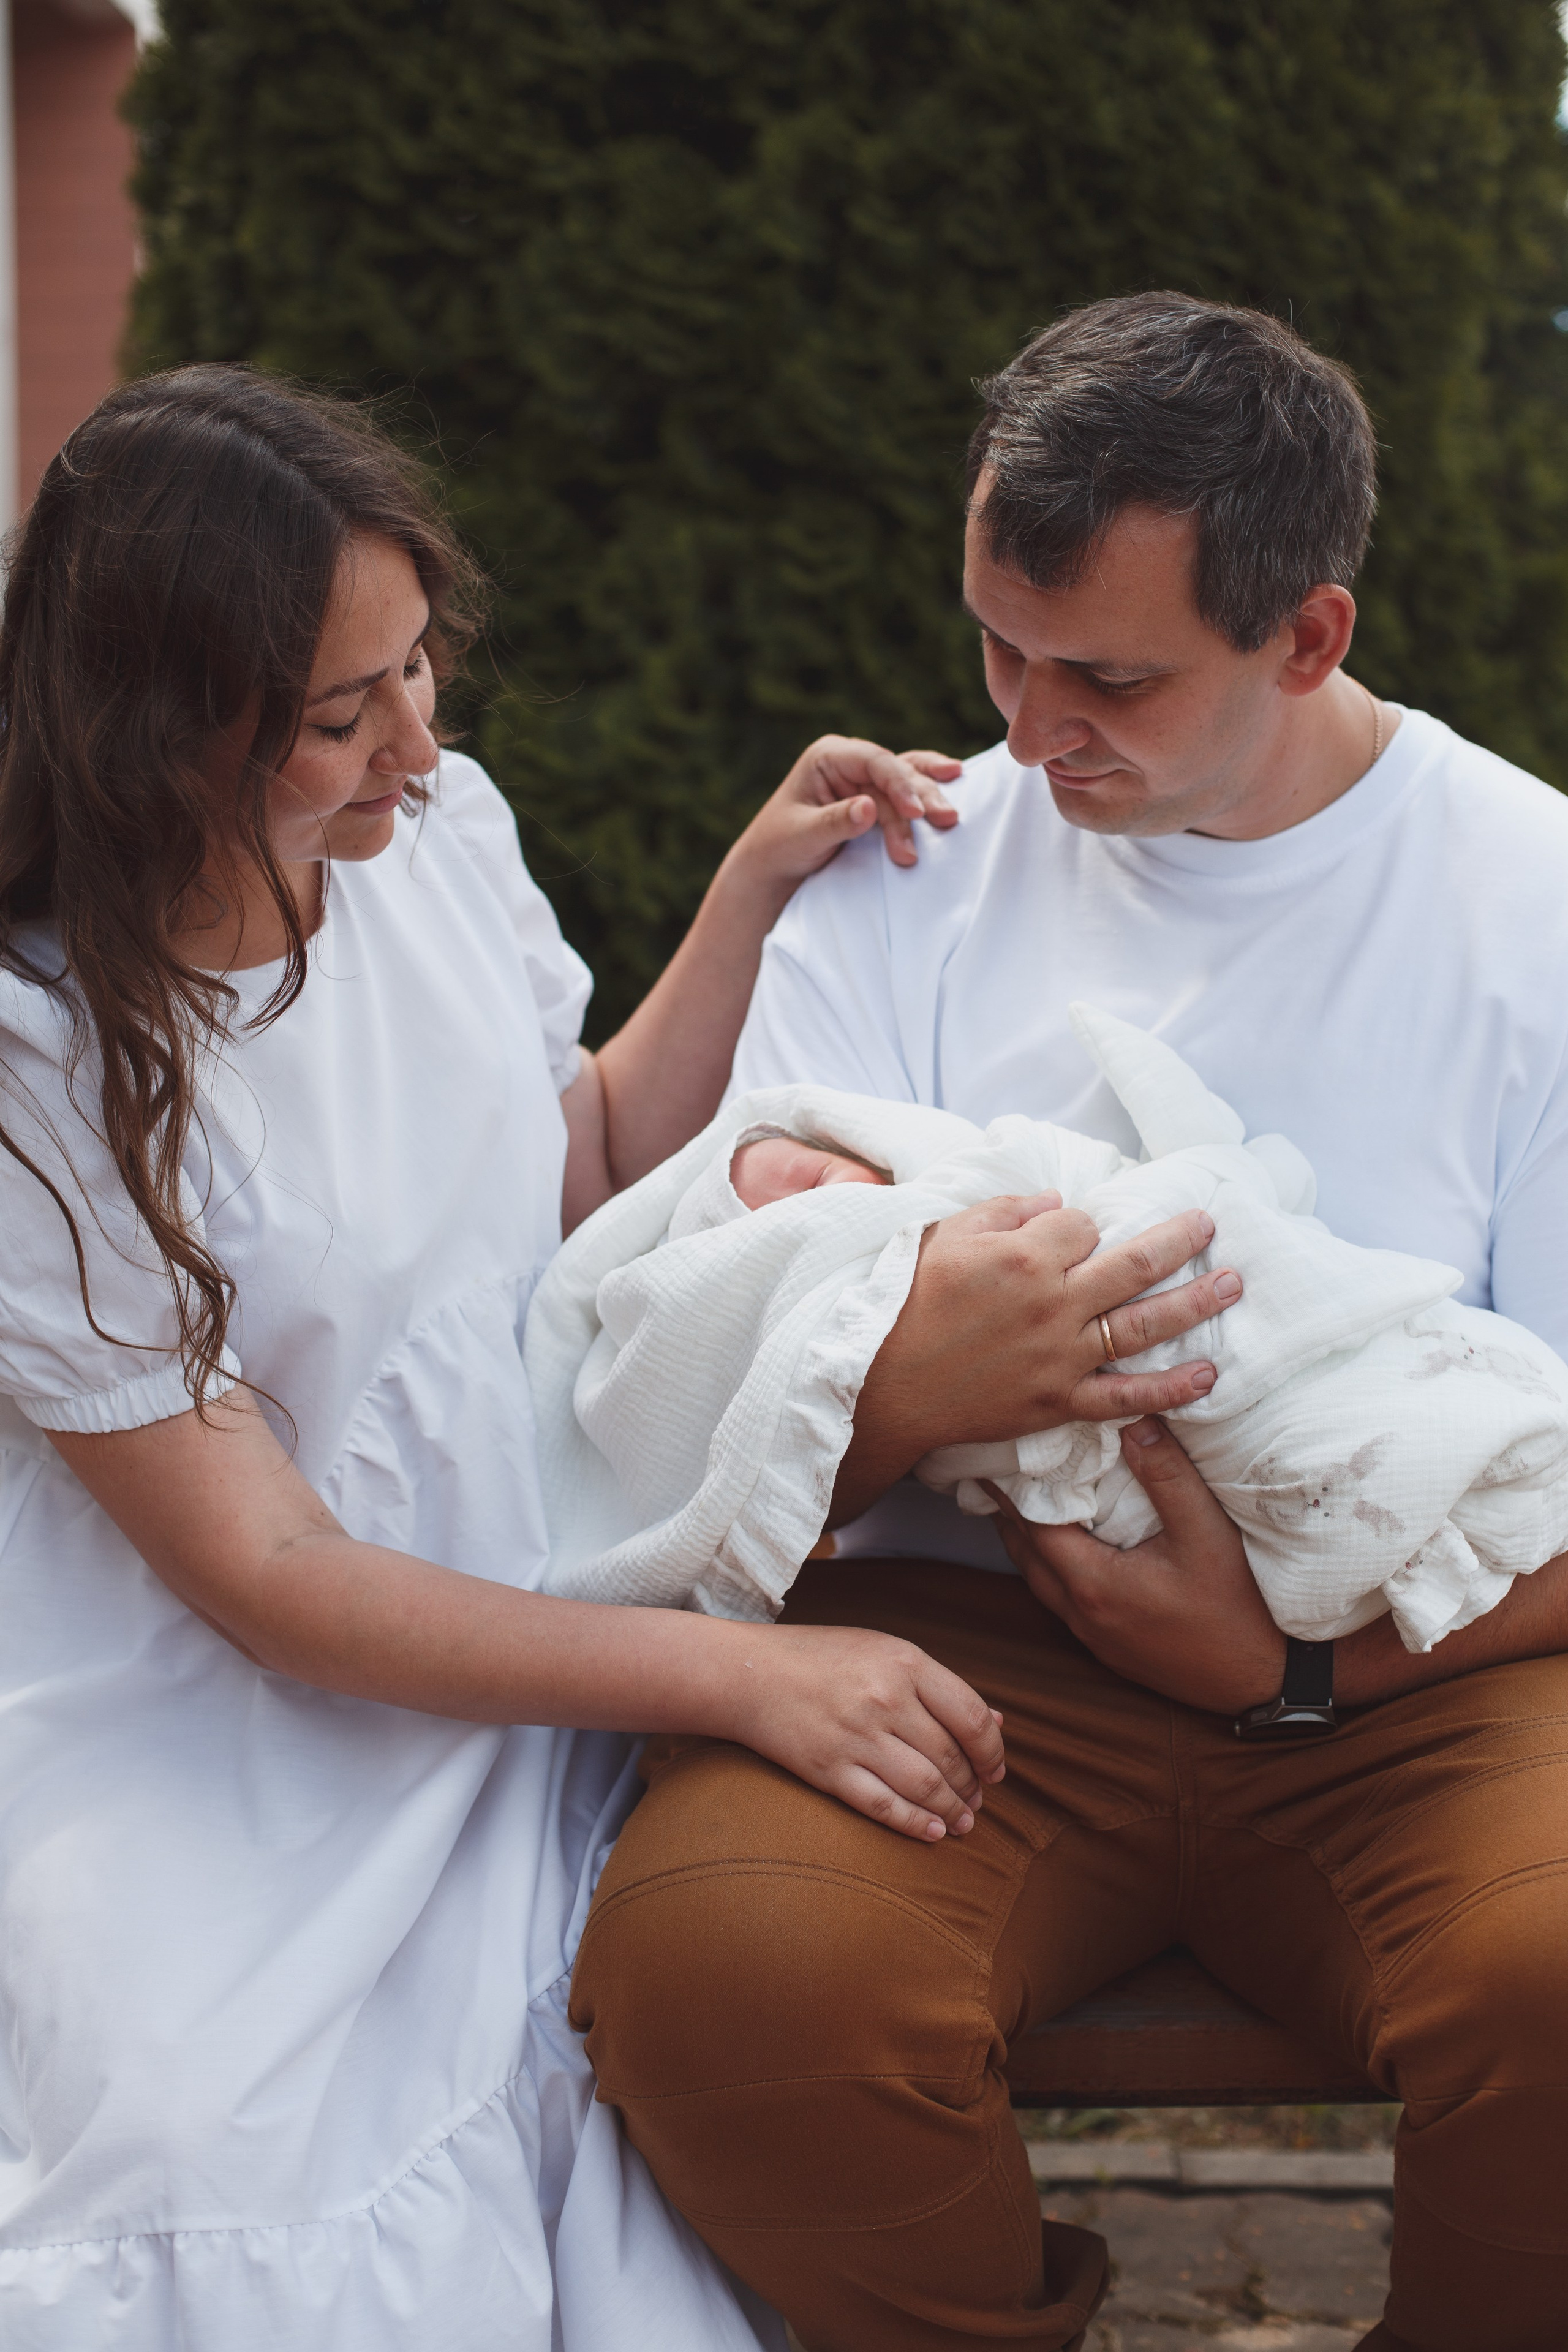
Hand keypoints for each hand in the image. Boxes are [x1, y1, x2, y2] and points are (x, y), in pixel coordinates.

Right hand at [721, 1620, 1005, 1842]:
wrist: (748, 1673)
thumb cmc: (821, 1658)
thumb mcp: (884, 1652)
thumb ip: (938, 1686)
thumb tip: (997, 1721)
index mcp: (905, 1663)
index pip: (971, 1716)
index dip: (993, 1751)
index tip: (996, 1770)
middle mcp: (886, 1699)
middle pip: (950, 1757)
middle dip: (972, 1786)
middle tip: (978, 1799)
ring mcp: (857, 1737)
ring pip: (925, 1787)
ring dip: (953, 1810)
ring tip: (963, 1821)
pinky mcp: (830, 1770)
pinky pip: (886, 1807)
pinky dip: (917, 1825)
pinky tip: (934, 1832)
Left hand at [727, 734, 960, 893]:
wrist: (774, 868)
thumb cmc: (780, 847)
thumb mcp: (803, 836)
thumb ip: (836, 822)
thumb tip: (869, 807)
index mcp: (828, 757)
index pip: (873, 762)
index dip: (898, 784)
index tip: (915, 813)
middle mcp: (851, 762)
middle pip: (895, 772)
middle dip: (921, 797)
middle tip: (946, 821)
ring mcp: (865, 780)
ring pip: (906, 784)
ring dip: (927, 804)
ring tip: (949, 823)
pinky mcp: (876, 800)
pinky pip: (907, 792)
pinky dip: (926, 794)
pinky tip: (954, 780)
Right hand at [836, 1195, 1241, 1519]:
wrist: (883, 1386)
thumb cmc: (905, 1305)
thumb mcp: (944, 1238)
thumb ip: (1002, 1212)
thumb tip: (1053, 1201)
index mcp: (1023, 1256)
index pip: (1081, 1224)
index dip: (1082, 1222)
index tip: (1074, 1230)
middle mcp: (1053, 1302)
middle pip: (1134, 1263)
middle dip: (1178, 1239)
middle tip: (1210, 1224)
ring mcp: (1061, 1355)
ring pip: (1143, 1324)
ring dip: (1194, 1302)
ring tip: (1233, 1283)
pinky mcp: (1059, 1401)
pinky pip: (1124, 1396)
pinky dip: (1168, 1390)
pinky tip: (1206, 1376)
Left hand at [989, 1417, 1285, 1712]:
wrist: (1266, 1681)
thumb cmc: (1240, 1609)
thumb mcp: (1207, 1533)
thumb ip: (1167, 1475)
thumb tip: (1134, 1420)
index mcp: (1094, 1584)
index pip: (1033, 1525)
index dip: (1015, 1486)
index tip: (1005, 1451)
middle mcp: (1083, 1615)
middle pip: (1026, 1554)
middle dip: (1009, 1511)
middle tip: (996, 1470)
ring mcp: (1096, 1637)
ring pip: (1043, 1581)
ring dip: (1028, 1542)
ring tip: (1021, 1502)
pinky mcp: (1114, 1650)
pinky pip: (1065, 1601)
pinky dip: (1053, 1568)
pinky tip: (1069, 1549)